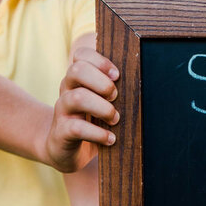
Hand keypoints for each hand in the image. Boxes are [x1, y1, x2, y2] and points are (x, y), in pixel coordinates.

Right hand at [45, 47, 119, 172]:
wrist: (65, 150)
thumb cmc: (93, 121)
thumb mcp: (102, 102)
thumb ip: (115, 90)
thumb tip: (144, 83)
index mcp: (78, 79)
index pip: (81, 55)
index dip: (100, 61)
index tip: (117, 75)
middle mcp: (67, 90)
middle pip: (76, 70)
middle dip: (102, 82)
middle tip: (116, 97)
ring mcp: (62, 111)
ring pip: (76, 98)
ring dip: (103, 108)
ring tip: (115, 119)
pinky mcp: (61, 132)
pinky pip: (77, 128)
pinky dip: (98, 133)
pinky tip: (111, 139)